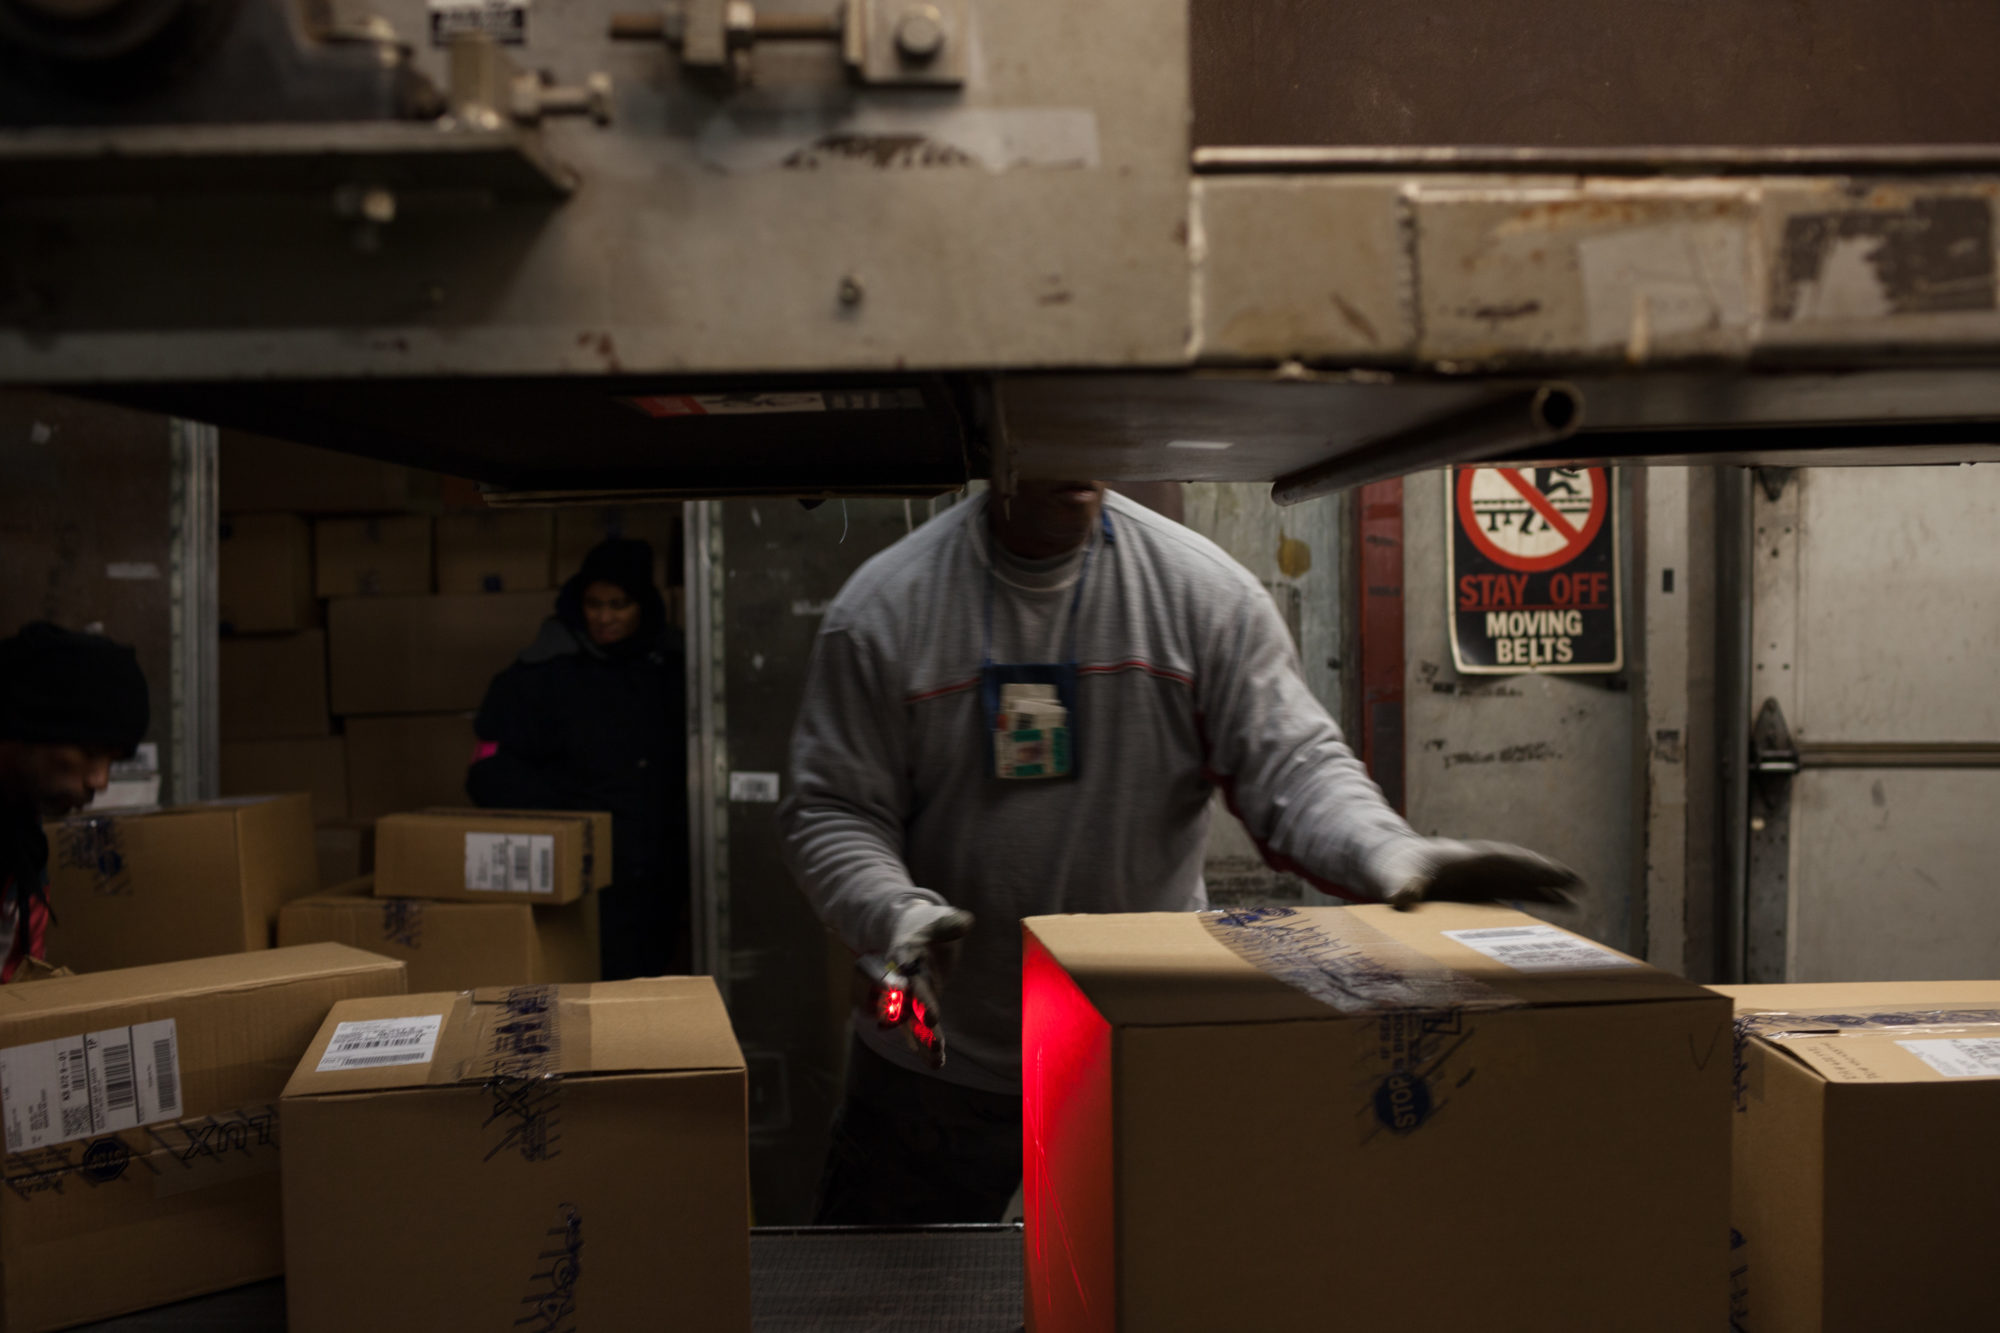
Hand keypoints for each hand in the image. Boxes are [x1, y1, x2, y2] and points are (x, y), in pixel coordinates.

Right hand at [857, 903, 973, 1068]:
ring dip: (923, 1039)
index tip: (905, 988)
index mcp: (906, 952)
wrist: (913, 934)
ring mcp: (910, 995)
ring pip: (912, 1019)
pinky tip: (937, 1062)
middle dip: (918, 1011)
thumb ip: (953, 922)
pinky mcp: (919, 1006)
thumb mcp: (942, 919)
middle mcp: (904, 977)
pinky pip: (922, 1027)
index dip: (908, 979)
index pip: (907, 967)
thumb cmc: (930, 925)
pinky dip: (929, 1042)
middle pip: (910, 996)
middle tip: (930, 1023)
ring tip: (935, 1060)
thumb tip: (967, 922)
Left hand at [1372, 839, 1580, 910]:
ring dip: (1544, 890)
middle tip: (1578, 885)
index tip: (1553, 872)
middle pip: (1518, 868)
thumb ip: (1403, 887)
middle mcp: (1478, 866)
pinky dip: (1531, 900)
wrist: (1388, 865)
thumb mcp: (1397, 878)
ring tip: (1575, 900)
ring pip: (1519, 881)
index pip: (1503, 859)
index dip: (1528, 866)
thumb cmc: (1394, 869)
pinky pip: (1510, 894)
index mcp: (1463, 858)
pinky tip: (1550, 912)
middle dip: (1546, 875)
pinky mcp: (1478, 893)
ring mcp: (1480, 879)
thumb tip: (1402, 899)